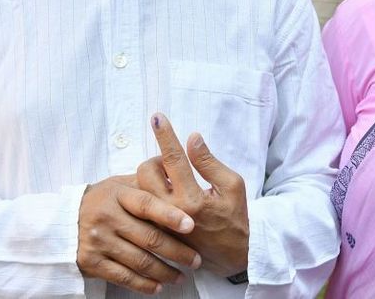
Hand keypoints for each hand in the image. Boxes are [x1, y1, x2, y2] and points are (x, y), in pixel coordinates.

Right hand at [77, 174, 199, 294]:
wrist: (63, 221)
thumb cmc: (103, 200)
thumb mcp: (121, 184)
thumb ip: (148, 182)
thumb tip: (179, 175)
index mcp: (118, 195)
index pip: (146, 204)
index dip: (169, 215)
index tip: (191, 225)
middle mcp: (107, 217)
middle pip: (148, 238)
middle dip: (177, 251)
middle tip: (196, 259)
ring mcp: (98, 241)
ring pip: (139, 261)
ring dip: (164, 272)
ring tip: (182, 276)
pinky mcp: (91, 262)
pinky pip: (123, 277)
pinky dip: (143, 284)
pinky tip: (159, 286)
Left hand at [137, 114, 249, 277]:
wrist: (231, 257)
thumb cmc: (235, 218)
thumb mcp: (233, 186)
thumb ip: (210, 162)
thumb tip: (193, 138)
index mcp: (193, 199)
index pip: (174, 159)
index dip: (165, 135)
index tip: (157, 116)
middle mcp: (171, 212)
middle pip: (146, 170)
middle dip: (157, 158)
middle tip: (173, 162)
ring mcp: (159, 224)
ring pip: (139, 187)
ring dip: (152, 175)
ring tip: (170, 180)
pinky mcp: (154, 231)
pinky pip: (141, 204)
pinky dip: (149, 191)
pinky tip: (165, 193)